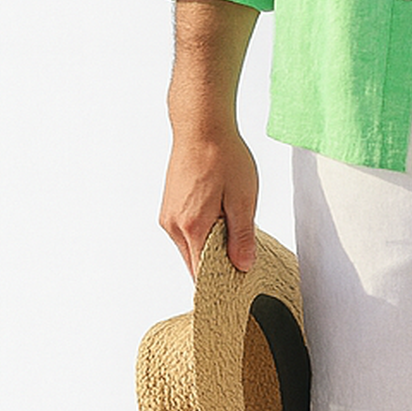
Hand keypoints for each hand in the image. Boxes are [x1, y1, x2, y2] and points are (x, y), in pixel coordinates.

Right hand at [159, 125, 259, 278]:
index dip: (220, 281)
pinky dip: (202, 232)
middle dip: (217, 265)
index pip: (201, 274)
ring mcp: (168, 215)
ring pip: (190, 246)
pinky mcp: (169, 205)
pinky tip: (220, 217)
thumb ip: (242, 236)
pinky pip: (186, 231)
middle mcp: (173, 225)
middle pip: (194, 262)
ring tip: (234, 229)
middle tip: (243, 257)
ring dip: (211, 246)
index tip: (238, 284)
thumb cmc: (223, 156)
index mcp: (192, 227)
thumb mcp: (243, 199)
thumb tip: (243, 265)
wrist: (201, 127)